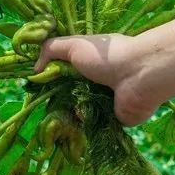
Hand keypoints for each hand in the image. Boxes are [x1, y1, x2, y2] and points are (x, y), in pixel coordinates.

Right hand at [35, 34, 164, 125]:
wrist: (140, 77)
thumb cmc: (107, 58)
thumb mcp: (74, 45)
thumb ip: (50, 49)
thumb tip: (35, 70)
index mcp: (89, 63)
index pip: (64, 72)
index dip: (50, 79)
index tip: (34, 87)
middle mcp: (96, 82)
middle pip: (69, 93)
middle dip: (56, 100)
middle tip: (41, 106)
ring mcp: (104, 102)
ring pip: (78, 111)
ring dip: (67, 115)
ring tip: (53, 119)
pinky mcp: (111, 120)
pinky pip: (91, 126)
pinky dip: (82, 127)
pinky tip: (70, 129)